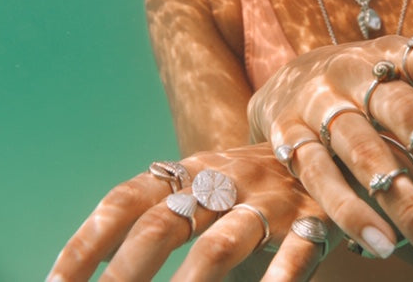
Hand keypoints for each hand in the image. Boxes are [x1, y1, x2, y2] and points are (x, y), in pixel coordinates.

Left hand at [48, 144, 338, 280]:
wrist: (326, 143)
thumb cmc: (251, 184)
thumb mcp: (206, 187)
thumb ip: (163, 217)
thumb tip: (106, 267)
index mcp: (192, 169)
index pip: (127, 199)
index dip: (87, 242)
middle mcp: (225, 179)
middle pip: (164, 222)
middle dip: (127, 272)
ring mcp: (268, 198)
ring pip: (220, 243)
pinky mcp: (313, 218)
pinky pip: (294, 255)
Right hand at [249, 34, 412, 272]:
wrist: (289, 80)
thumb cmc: (370, 85)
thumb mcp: (412, 81)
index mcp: (396, 53)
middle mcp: (356, 71)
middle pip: (410, 117)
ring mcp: (319, 103)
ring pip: (365, 155)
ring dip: (408, 208)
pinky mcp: (288, 136)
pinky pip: (319, 177)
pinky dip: (350, 212)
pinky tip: (385, 246)